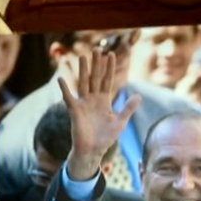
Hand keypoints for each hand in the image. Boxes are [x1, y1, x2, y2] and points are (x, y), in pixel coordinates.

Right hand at [58, 51, 140, 180]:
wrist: (93, 152)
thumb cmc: (105, 138)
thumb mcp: (120, 122)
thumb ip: (128, 109)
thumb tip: (139, 96)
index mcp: (104, 100)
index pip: (107, 80)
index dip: (109, 68)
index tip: (111, 54)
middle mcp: (93, 99)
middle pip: (95, 78)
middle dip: (96, 64)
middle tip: (96, 49)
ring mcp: (83, 104)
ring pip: (83, 84)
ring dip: (82, 71)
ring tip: (82, 57)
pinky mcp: (75, 112)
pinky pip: (69, 98)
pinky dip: (65, 89)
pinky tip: (61, 79)